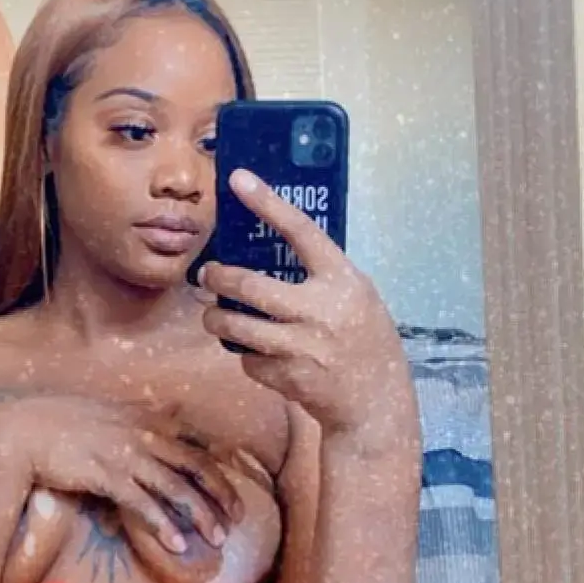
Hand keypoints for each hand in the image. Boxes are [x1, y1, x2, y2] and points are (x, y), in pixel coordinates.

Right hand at [0, 394, 243, 556]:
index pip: (196, 445)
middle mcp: (143, 435)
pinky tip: (178, 545)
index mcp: (146, 420)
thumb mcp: (110, 413)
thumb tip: (169, 416)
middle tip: (238, 518)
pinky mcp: (107, 476)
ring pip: (177, 487)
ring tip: (217, 538)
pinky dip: (164, 526)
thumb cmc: (63, 424)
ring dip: (201, 515)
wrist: (23, 431)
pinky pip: (144, 505)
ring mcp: (126, 456)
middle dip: (222, 494)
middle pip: (197, 466)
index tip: (235, 491)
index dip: (220, 469)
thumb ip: (140, 419)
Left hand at [201, 169, 417, 449]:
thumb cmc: (366, 341)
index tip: (238, 179)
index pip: (301, 231)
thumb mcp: (357, 297)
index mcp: (343, 281)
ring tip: (214, 314)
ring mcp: (299, 346)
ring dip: (216, 318)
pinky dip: (246, 353)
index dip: (268, 203)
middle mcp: (319, 311)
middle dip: (218, 278)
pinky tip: (258, 352)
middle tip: (208, 274)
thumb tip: (270, 252)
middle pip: (248, 285)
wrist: (375, 403)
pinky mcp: (284, 377)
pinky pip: (247, 358)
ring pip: (234, 326)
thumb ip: (321, 276)